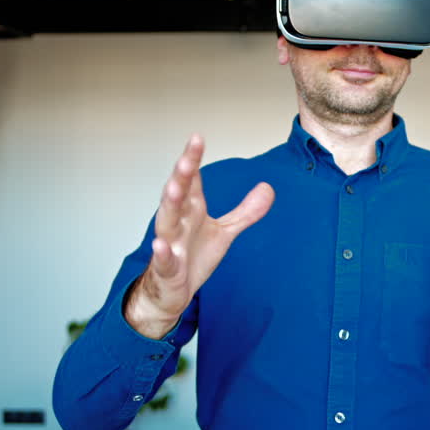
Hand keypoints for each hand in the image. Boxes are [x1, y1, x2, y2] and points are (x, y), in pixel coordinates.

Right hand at [125, 134, 274, 338]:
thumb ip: (245, 211)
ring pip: (166, 221)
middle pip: (178, 194)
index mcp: (191, 210)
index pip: (192, 180)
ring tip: (174, 187)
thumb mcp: (224, 233)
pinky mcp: (167, 269)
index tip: (197, 137)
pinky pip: (164, 260)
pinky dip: (161, 253)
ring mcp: (170, 244)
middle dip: (181, 175)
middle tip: (186, 156)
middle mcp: (178, 222)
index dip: (193, 159)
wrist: (172, 292)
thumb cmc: (193, 256)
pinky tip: (160, 244)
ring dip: (169, 205)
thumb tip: (268, 187)